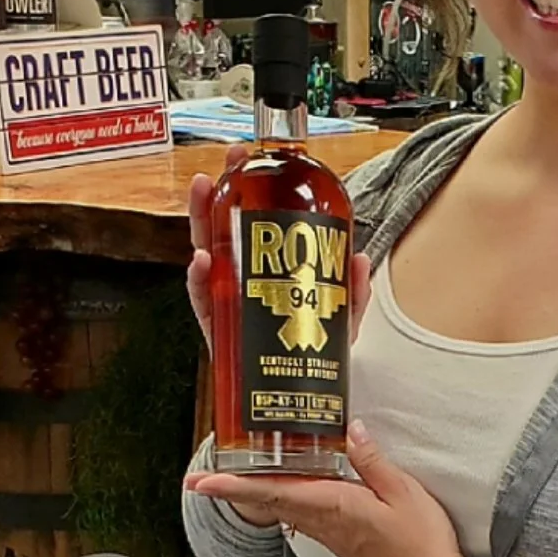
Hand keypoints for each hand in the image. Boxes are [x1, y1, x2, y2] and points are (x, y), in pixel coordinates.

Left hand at [185, 420, 463, 556]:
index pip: (275, 491)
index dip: (235, 486)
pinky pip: (303, 518)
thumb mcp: (405, 493)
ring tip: (231, 482)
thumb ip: (373, 462)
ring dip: (254, 496)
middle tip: (198, 482)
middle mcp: (325, 523)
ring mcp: (332, 536)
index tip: (203, 482)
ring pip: (284, 510)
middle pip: (269, 502)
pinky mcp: (343, 544)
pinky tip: (283, 495)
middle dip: (233, 491)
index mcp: (335, 506)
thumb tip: (352, 429)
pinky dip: (283, 503)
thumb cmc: (423, 545)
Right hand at [186, 168, 370, 353]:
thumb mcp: (339, 321)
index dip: (253, 187)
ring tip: (205, 191)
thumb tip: (358, 258)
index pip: (258, 221)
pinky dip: (199, 279)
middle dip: (225, 190)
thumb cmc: (308, 354)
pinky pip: (201, 300)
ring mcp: (226, 300)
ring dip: (202, 219)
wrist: (292, 399)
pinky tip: (203, 260)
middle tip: (230, 163)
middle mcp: (243, 279)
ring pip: (207, 253)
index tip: (254, 157)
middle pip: (227, 227)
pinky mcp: (216, 329)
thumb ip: (352, 293)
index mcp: (269, 271)